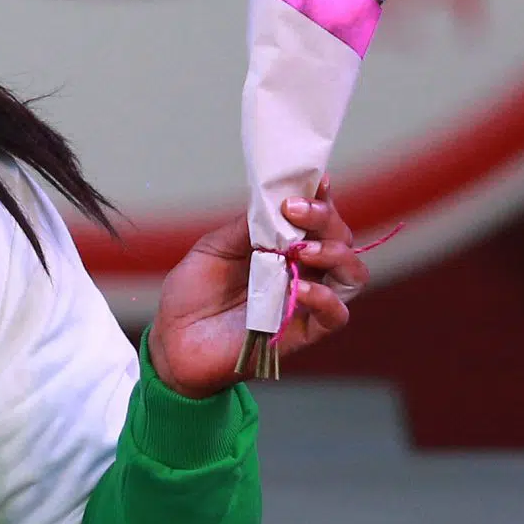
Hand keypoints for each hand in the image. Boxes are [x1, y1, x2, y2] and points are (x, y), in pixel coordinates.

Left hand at [148, 179, 369, 398]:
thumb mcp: (212, 249)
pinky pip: (335, 315)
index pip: (318, 218)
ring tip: (304, 249)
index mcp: (282, 247)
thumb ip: (246, 228)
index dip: (323, 198)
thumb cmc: (192, 296)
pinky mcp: (301, 332)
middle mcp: (301, 270)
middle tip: (295, 209)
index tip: (316, 181)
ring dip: (335, 254)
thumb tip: (274, 200)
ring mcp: (304, 301)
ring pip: (351, 274)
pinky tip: (300, 288)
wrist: (172, 341)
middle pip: (341, 239)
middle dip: (326, 219)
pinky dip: (325, 298)